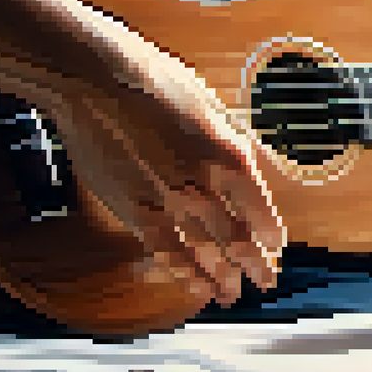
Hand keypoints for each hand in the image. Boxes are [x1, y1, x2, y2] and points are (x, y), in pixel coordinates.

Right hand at [39, 38, 283, 307]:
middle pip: (237, 240)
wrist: (96, 78)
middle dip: (255, 266)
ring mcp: (167, 200)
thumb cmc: (153, 80)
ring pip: (203, 253)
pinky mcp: (133, 208)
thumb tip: (263, 160)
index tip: (276, 245)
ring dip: (221, 278)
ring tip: (232, 294)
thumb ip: (237, 138)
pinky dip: (183, 273)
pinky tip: (194, 286)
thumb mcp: (211, 102)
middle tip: (265, 281)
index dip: (272, 235)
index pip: (261, 210)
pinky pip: (164, 251)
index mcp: (228, 154)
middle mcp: (202, 184)